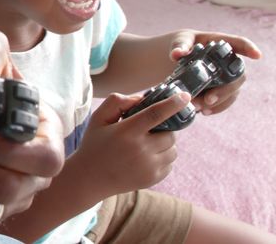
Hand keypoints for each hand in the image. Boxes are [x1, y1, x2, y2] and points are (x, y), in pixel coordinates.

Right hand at [74, 91, 189, 196]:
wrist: (90, 178)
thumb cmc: (94, 144)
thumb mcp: (98, 118)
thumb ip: (117, 102)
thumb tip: (142, 98)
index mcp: (127, 131)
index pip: (155, 113)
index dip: (172, 103)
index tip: (185, 96)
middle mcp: (140, 149)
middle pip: (169, 133)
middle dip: (164, 129)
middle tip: (150, 131)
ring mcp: (148, 166)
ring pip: (173, 150)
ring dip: (165, 144)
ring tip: (147, 145)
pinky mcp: (153, 178)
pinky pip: (170, 163)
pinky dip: (162, 158)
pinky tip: (145, 158)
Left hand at [167, 30, 261, 114]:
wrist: (177, 57)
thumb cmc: (182, 44)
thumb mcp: (179, 41)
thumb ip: (179, 46)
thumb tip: (176, 54)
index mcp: (221, 44)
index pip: (239, 44)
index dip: (249, 48)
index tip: (257, 55)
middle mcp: (229, 61)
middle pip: (237, 76)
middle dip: (226, 90)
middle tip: (208, 99)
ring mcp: (227, 77)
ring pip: (233, 91)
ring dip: (219, 102)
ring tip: (200, 108)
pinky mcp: (221, 90)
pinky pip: (226, 101)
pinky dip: (216, 108)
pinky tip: (204, 112)